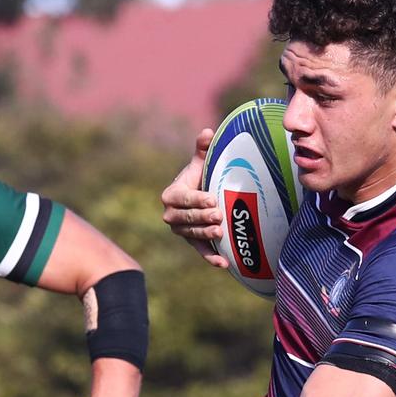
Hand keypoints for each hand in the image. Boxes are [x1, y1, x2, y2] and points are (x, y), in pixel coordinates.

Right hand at [161, 129, 228, 267]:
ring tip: (221, 233)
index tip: (212, 200)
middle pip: (187, 218)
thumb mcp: (201, 163)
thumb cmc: (202, 176)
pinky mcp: (193, 243)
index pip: (184, 199)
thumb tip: (207, 132)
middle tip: (219, 215)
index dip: (197, 200)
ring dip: (206, 235)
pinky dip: (212, 258)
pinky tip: (224, 264)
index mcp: (171, 195)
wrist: (202, 196)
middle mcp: (172, 215)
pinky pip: (201, 251)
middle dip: (202, 218)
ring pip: (193, 235)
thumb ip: (203, 149)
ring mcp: (182, 231)